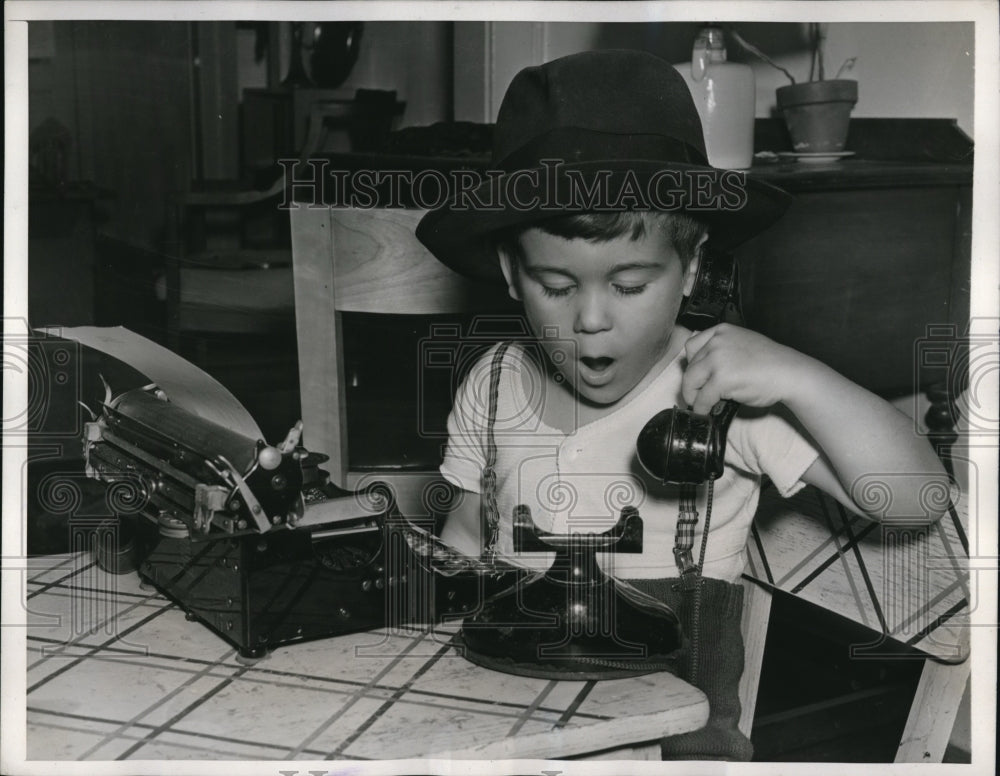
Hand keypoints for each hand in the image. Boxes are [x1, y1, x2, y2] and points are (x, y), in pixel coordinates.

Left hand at [681, 323, 811, 413]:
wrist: (789, 373)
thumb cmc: (769, 362)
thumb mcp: (741, 344)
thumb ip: (721, 350)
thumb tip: (702, 370)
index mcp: (721, 331)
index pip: (692, 346)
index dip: (691, 364)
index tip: (696, 376)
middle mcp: (716, 342)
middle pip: (690, 365)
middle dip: (691, 383)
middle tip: (695, 395)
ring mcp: (718, 360)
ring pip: (691, 380)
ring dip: (692, 396)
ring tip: (699, 404)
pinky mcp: (721, 379)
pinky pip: (702, 397)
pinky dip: (701, 406)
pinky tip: (706, 410)